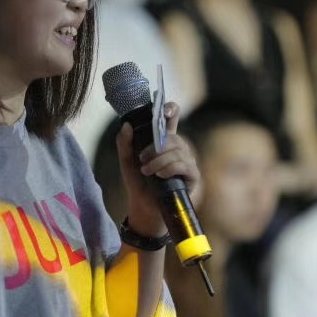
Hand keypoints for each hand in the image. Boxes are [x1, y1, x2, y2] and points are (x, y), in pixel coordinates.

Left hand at [115, 102, 200, 235]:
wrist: (143, 206)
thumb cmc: (137, 182)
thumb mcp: (126, 162)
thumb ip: (124, 143)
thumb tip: (126, 125)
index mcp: (164, 141)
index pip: (172, 119)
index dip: (171, 110)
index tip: (164, 110)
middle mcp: (178, 149)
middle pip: (174, 137)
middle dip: (156, 147)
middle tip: (142, 158)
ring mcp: (187, 161)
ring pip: (178, 151)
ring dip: (159, 160)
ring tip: (147, 171)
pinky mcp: (192, 176)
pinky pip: (184, 165)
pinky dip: (170, 168)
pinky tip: (160, 175)